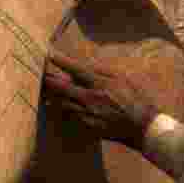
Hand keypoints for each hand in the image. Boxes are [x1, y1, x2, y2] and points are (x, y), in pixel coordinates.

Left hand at [42, 48, 159, 149]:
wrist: (143, 128)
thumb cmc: (136, 99)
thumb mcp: (123, 79)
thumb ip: (102, 71)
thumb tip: (85, 64)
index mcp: (101, 84)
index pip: (76, 69)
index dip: (61, 61)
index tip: (49, 54)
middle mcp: (91, 99)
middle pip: (62, 88)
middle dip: (48, 80)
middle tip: (40, 74)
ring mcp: (88, 115)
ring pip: (62, 103)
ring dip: (53, 96)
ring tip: (46, 90)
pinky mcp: (88, 127)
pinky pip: (70, 116)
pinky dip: (64, 109)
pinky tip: (58, 105)